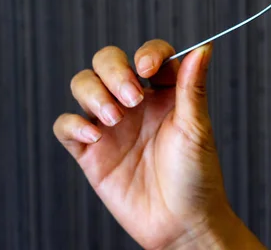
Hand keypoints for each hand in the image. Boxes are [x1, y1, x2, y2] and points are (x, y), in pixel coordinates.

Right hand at [54, 40, 263, 248]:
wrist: (180, 222)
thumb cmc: (196, 176)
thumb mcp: (197, 128)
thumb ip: (193, 87)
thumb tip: (204, 48)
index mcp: (165, 94)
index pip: (150, 55)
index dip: (147, 53)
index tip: (148, 68)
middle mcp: (136, 104)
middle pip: (108, 63)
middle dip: (113, 71)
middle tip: (131, 98)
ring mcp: (111, 126)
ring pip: (84, 86)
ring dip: (93, 93)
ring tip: (113, 118)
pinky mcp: (91, 152)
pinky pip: (66, 125)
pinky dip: (73, 123)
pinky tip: (94, 136)